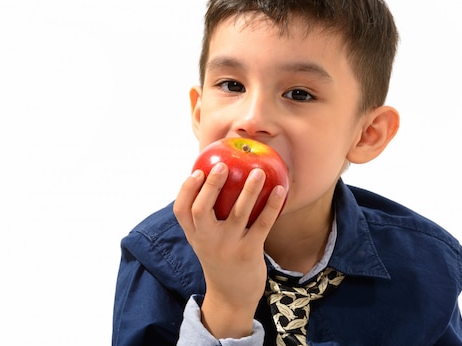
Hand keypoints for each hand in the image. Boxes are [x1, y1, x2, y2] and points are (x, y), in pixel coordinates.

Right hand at [173, 162, 286, 338]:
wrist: (232, 296)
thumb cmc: (219, 257)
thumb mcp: (204, 240)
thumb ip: (204, 216)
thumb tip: (215, 177)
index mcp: (194, 234)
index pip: (181, 210)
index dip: (186, 189)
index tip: (197, 172)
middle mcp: (206, 240)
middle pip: (201, 209)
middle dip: (211, 185)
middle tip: (223, 165)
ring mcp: (227, 246)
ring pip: (237, 213)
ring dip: (249, 190)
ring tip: (258, 171)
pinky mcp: (249, 252)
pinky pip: (262, 224)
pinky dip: (271, 206)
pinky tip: (281, 190)